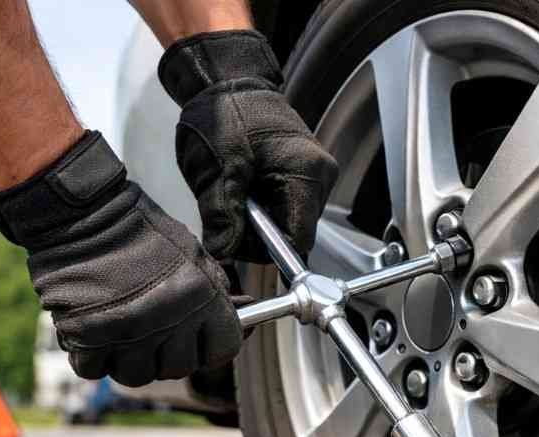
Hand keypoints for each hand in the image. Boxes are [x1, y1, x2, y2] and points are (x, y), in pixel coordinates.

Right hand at [0, 131, 242, 386]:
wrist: (81, 211)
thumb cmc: (136, 229)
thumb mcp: (191, 254)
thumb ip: (213, 292)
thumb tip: (240, 322)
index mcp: (200, 297)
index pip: (223, 349)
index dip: (210, 348)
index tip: (198, 344)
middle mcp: (166, 320)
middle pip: (178, 368)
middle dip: (166, 355)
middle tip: (152, 333)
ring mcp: (126, 332)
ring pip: (136, 375)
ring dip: (127, 360)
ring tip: (119, 332)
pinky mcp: (86, 336)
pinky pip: (93, 370)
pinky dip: (91, 357)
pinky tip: (91, 334)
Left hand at [158, 29, 338, 261]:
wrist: (230, 81)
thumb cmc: (226, 114)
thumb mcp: (217, 168)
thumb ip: (222, 215)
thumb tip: (225, 253)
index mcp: (307, 173)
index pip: (298, 239)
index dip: (267, 249)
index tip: (238, 239)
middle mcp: (321, 176)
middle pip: (295, 232)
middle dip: (260, 232)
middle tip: (230, 207)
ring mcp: (316, 174)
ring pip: (290, 221)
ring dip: (261, 219)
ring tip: (238, 190)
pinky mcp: (306, 173)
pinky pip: (287, 206)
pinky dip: (264, 206)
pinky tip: (248, 186)